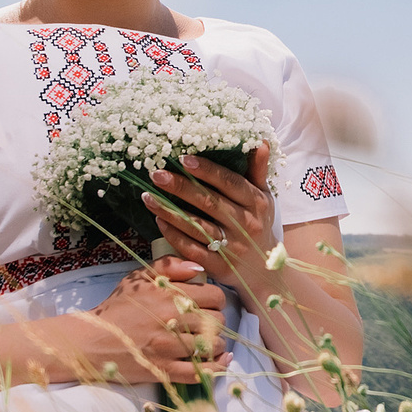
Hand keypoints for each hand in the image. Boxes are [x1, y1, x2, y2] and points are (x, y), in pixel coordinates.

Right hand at [84, 257, 227, 384]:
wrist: (92, 340)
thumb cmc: (117, 308)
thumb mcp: (138, 278)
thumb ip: (169, 265)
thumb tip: (198, 268)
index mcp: (168, 294)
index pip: (215, 296)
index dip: (216, 300)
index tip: (209, 305)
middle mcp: (171, 319)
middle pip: (218, 321)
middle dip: (216, 322)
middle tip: (206, 325)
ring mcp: (169, 347)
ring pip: (213, 346)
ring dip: (216, 344)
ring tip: (207, 342)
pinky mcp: (164, 370)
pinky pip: (201, 372)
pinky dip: (215, 368)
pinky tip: (220, 362)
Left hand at [146, 143, 280, 312]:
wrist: (264, 270)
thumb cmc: (260, 225)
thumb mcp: (264, 197)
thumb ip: (257, 171)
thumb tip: (259, 141)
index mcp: (256, 203)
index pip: (230, 182)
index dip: (207, 171)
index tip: (183, 158)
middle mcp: (246, 224)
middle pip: (210, 203)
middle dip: (181, 187)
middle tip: (156, 174)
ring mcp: (232, 247)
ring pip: (197, 226)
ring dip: (170, 211)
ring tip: (147, 196)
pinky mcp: (219, 266)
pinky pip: (192, 249)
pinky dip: (174, 235)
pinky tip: (158, 221)